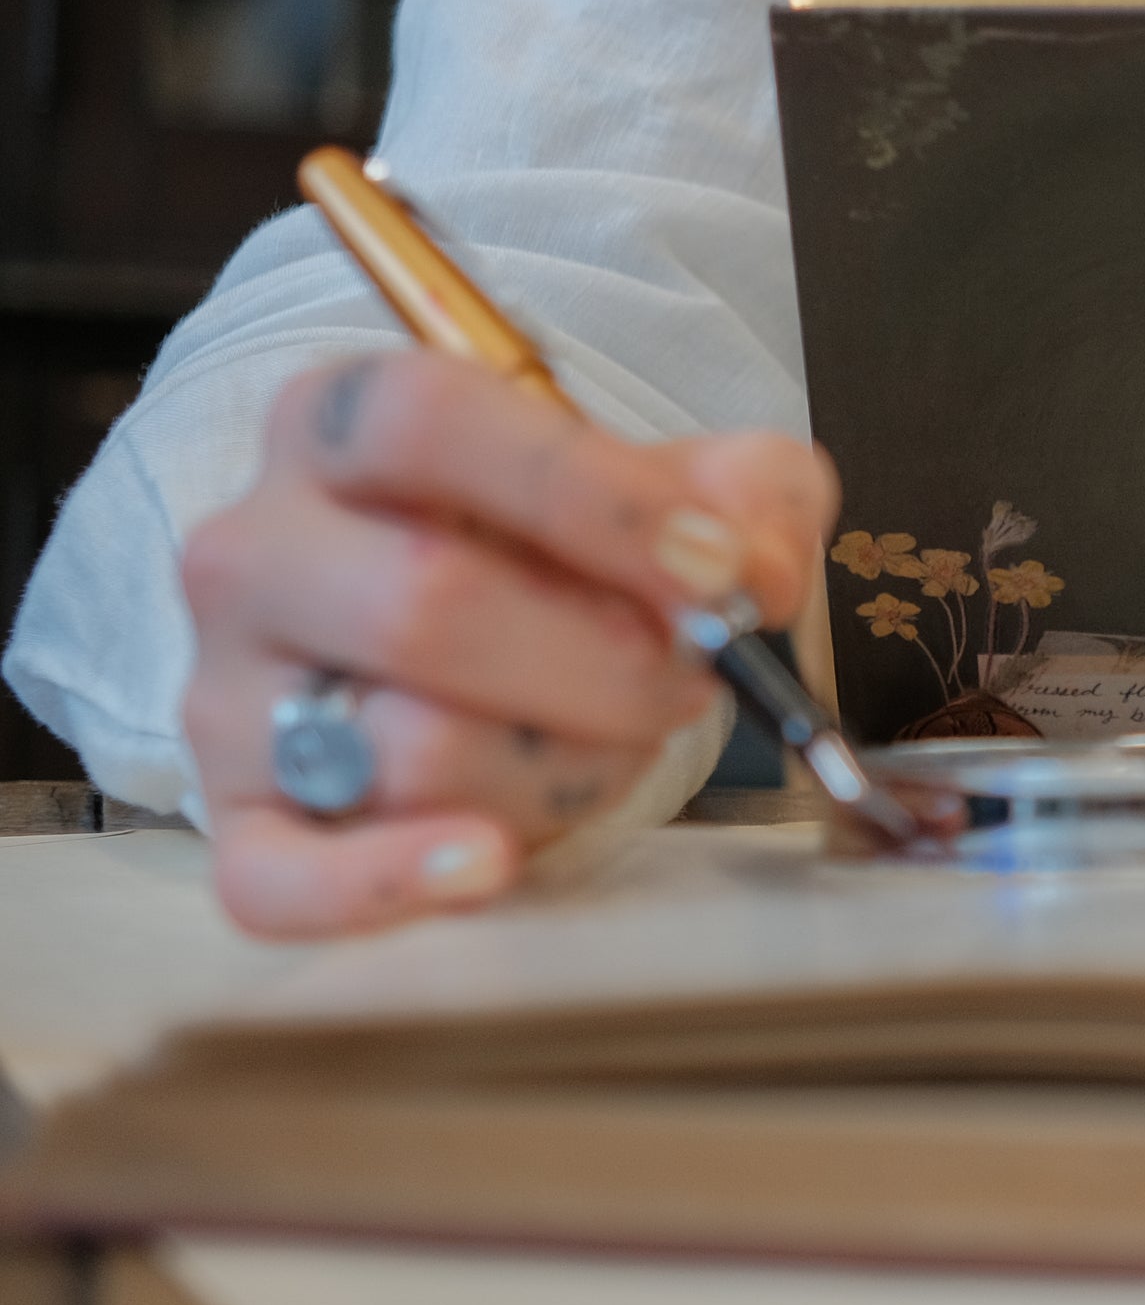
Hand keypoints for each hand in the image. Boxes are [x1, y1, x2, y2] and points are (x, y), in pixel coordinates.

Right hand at [178, 351, 836, 937]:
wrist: (488, 651)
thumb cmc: (572, 552)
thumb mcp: (682, 485)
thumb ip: (745, 495)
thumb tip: (751, 575)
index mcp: (345, 421)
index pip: (431, 423)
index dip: (588, 497)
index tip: (712, 569)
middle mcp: (260, 545)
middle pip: (422, 600)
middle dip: (602, 660)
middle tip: (689, 678)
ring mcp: (233, 689)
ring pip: (408, 747)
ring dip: (563, 764)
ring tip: (605, 741)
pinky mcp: (240, 820)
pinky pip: (277, 878)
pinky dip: (390, 883)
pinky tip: (487, 862)